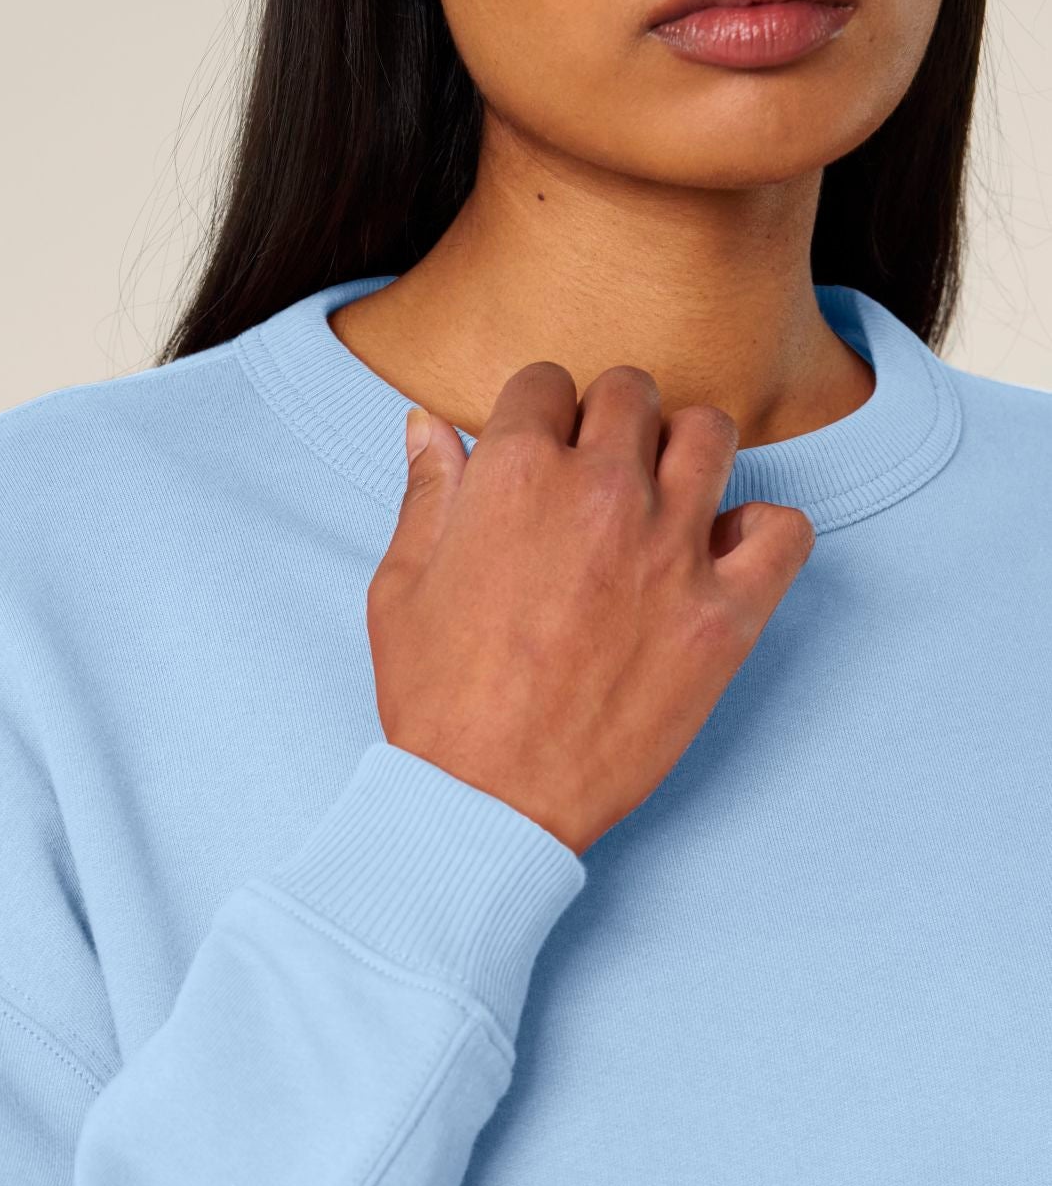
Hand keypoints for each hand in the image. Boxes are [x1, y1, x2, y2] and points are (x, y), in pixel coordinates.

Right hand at [367, 362, 814, 854]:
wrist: (486, 801)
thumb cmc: (437, 701)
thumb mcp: (401, 588)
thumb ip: (426, 494)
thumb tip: (429, 424)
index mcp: (517, 474)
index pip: (547, 383)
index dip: (538, 419)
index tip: (539, 457)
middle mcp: (604, 493)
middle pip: (633, 394)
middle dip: (610, 425)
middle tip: (597, 483)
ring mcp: (673, 551)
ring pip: (711, 434)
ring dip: (685, 456)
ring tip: (663, 504)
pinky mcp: (725, 616)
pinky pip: (785, 529)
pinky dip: (762, 534)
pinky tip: (722, 559)